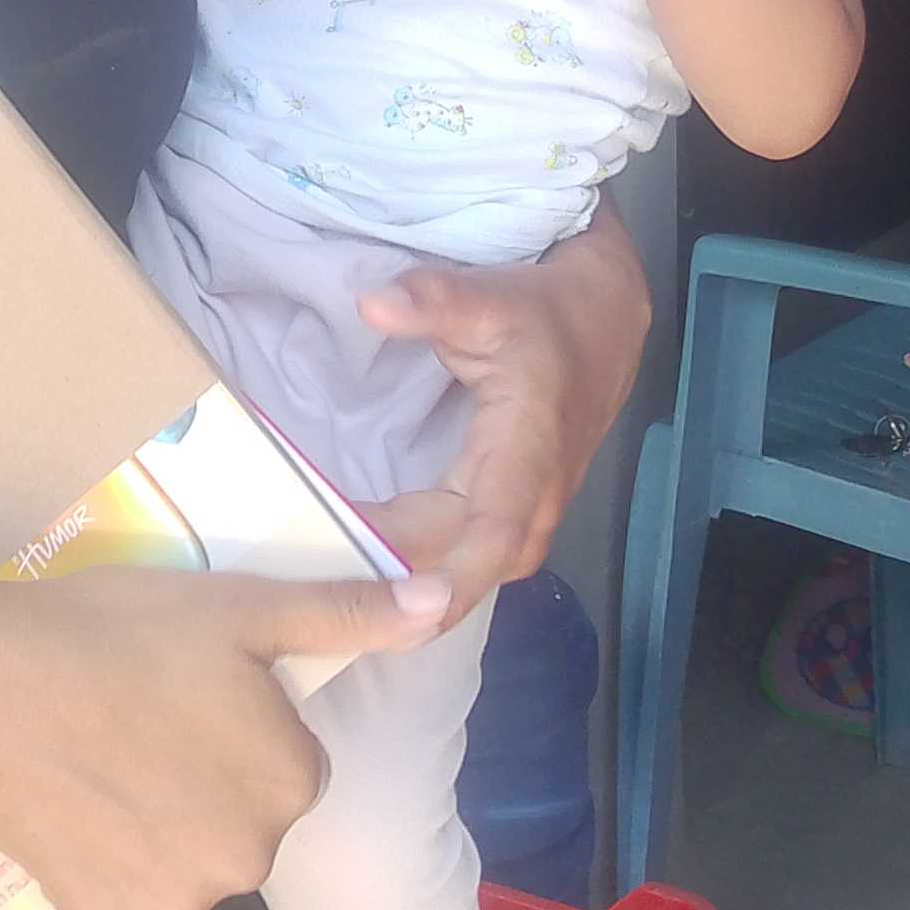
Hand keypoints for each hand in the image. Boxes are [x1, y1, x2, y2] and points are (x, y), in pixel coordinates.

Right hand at [0, 562, 453, 909]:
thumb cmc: (120, 635)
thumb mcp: (243, 607)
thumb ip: (348, 615)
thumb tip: (445, 605)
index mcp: (291, 784)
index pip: (287, 761)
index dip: (239, 722)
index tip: (185, 687)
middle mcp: (248, 863)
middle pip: (239, 819)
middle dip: (203, 779)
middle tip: (140, 718)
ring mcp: (172, 903)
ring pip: (182, 858)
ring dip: (156, 822)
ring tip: (98, 754)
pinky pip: (121, 887)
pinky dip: (103, 853)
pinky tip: (69, 797)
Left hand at [358, 209, 653, 613]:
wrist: (601, 328)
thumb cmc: (542, 316)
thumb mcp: (489, 297)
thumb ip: (431, 300)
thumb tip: (372, 303)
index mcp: (528, 453)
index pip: (494, 534)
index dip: (451, 579)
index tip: (395, 611)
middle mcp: (530, 503)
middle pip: (458, 566)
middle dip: (390, 590)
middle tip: (308, 589)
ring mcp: (521, 520)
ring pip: (457, 572)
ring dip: (397, 587)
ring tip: (322, 586)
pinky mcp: (506, 522)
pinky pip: (456, 560)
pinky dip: (409, 570)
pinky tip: (356, 567)